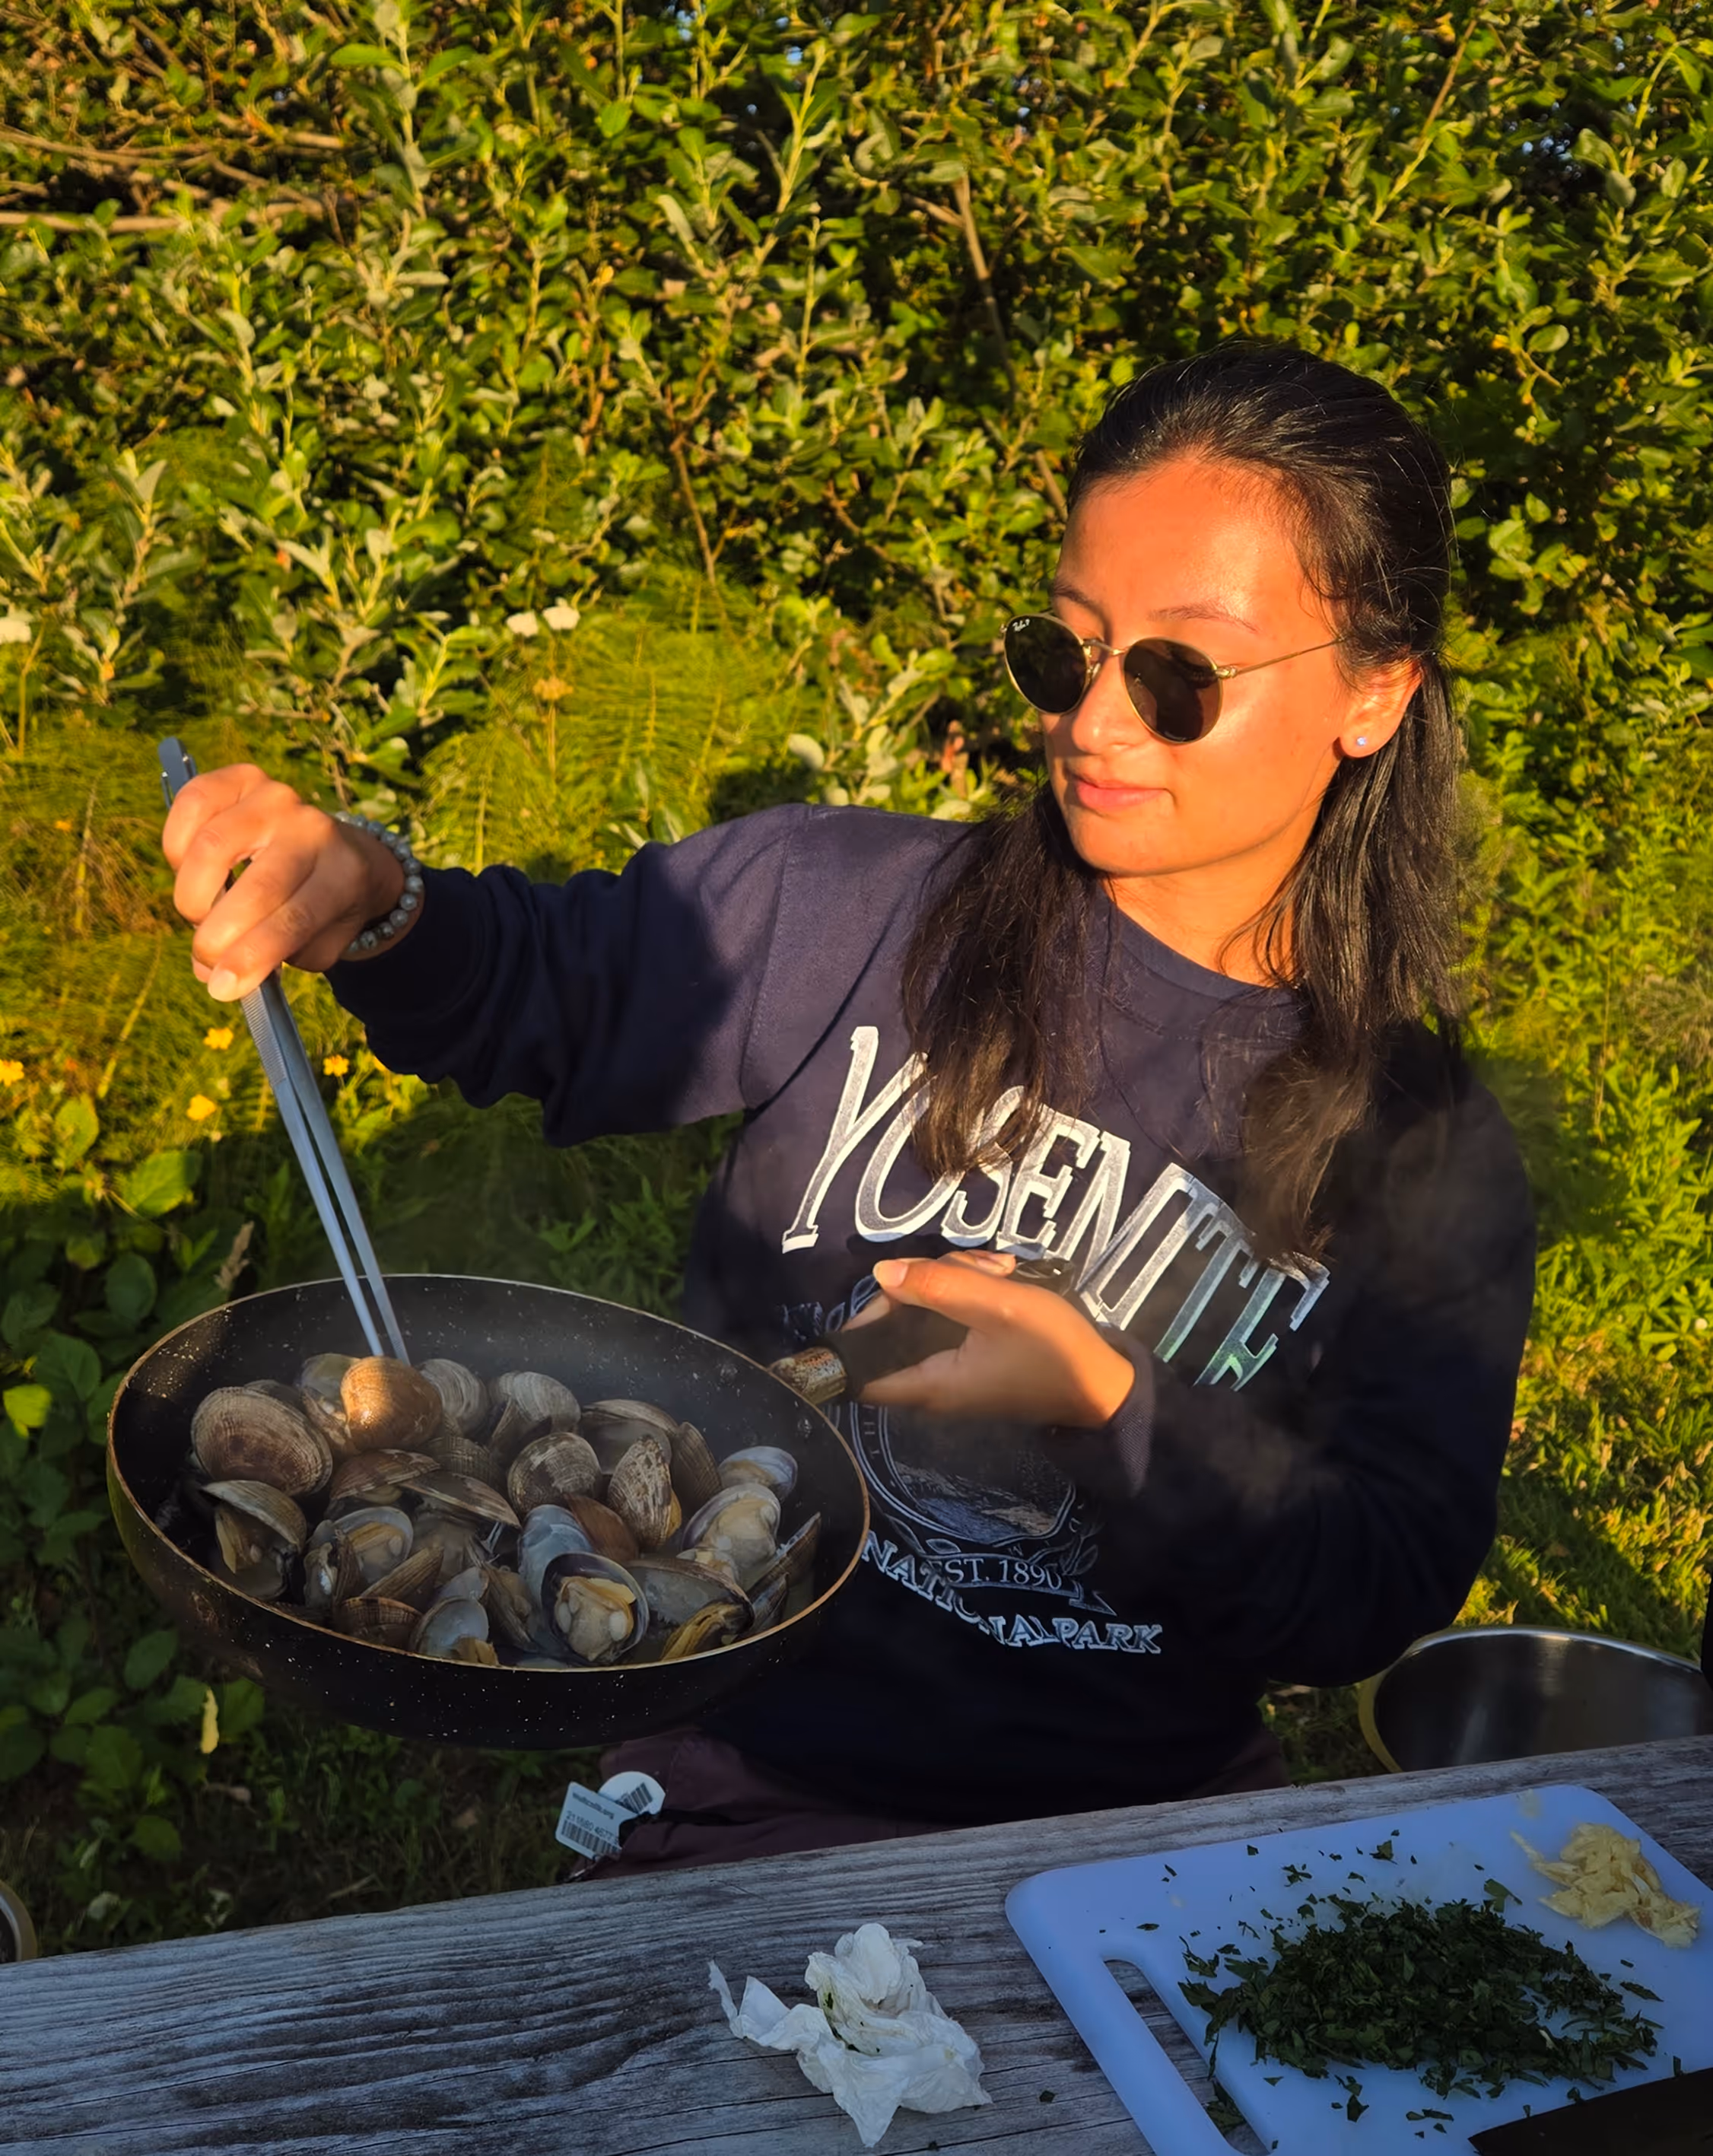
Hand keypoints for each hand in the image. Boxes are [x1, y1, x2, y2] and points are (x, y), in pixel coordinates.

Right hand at [162, 764, 406, 1001]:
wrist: (341, 852)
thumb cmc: (322, 905)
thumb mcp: (319, 941)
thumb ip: (273, 961)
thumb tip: (215, 974)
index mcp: (344, 875)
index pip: (296, 919)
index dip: (252, 956)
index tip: (221, 987)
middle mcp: (314, 829)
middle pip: (255, 885)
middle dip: (218, 935)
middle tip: (206, 959)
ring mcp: (277, 797)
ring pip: (214, 845)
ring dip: (193, 893)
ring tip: (201, 913)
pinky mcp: (242, 777)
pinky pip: (192, 804)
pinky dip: (177, 844)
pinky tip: (188, 869)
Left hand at [856, 1250, 1135, 1426]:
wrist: (1103, 1385)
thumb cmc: (1052, 1349)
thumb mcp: (998, 1306)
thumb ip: (939, 1287)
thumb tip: (882, 1273)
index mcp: (928, 1383)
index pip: (858, 1371)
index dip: (861, 1327)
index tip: (890, 1288)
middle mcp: (931, 1385)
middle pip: (897, 1325)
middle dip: (927, 1283)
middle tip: (974, 1267)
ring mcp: (952, 1372)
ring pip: (927, 1314)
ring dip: (958, 1281)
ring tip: (1001, 1268)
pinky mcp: (971, 1360)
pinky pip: (950, 1321)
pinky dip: (971, 1295)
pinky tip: (1003, 1276)